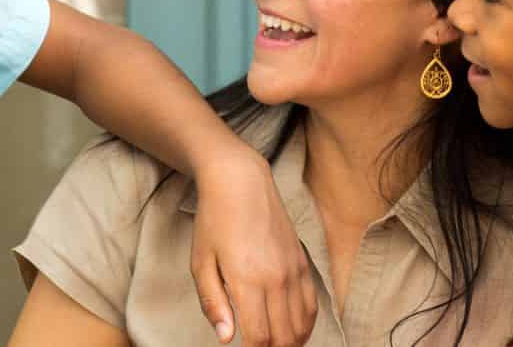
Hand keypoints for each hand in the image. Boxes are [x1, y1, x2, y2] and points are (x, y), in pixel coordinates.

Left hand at [190, 147, 316, 345]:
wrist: (241, 181)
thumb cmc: (214, 221)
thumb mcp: (201, 262)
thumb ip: (213, 303)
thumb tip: (226, 337)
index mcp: (247, 279)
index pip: (259, 337)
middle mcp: (276, 277)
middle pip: (285, 337)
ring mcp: (293, 269)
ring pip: (302, 324)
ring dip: (291, 343)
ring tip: (275, 346)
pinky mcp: (302, 261)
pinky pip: (312, 304)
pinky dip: (305, 324)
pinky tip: (292, 331)